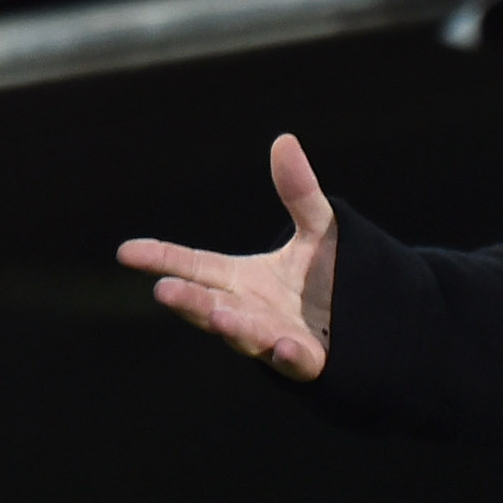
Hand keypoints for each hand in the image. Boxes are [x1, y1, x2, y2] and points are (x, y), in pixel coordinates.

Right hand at [118, 133, 337, 380]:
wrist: (377, 320)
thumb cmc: (334, 276)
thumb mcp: (319, 230)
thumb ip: (299, 192)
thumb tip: (284, 140)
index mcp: (241, 280)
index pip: (194, 267)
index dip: (161, 259)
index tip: (126, 251)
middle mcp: (250, 312)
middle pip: (210, 306)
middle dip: (189, 300)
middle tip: (164, 290)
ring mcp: (276, 340)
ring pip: (246, 337)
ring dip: (233, 328)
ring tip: (220, 316)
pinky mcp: (311, 362)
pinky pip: (296, 361)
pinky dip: (287, 354)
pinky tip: (283, 344)